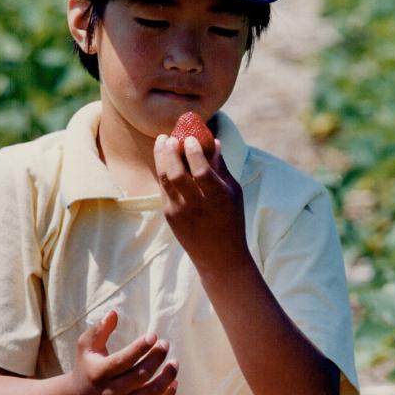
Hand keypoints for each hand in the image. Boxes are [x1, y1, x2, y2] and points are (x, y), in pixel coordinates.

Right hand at [72, 310, 177, 394]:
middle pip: (141, 375)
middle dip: (157, 358)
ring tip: (174, 363)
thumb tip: (114, 313)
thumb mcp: (86, 345)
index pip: (124, 360)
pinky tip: (174, 383)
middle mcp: (110, 392)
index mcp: (99, 373)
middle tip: (165, 344)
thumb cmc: (88, 365)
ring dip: (167, 378)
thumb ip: (99, 329)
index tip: (153, 336)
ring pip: (151, 394)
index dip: (141, 347)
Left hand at [154, 134, 250, 274]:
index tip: (190, 138)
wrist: (220, 257)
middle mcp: (196, 205)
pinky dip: (163, 171)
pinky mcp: (169, 217)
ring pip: (164, 180)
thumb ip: (221, 168)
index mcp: (217, 198)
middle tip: (169, 136)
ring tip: (162, 141)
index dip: (194, 153)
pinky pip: (163, 189)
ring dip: (161, 157)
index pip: (202, 172)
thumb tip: (214, 142)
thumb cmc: (232, 220)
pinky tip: (164, 160)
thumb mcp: (233, 193)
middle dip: (170, 151)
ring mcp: (180, 212)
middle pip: (176, 174)